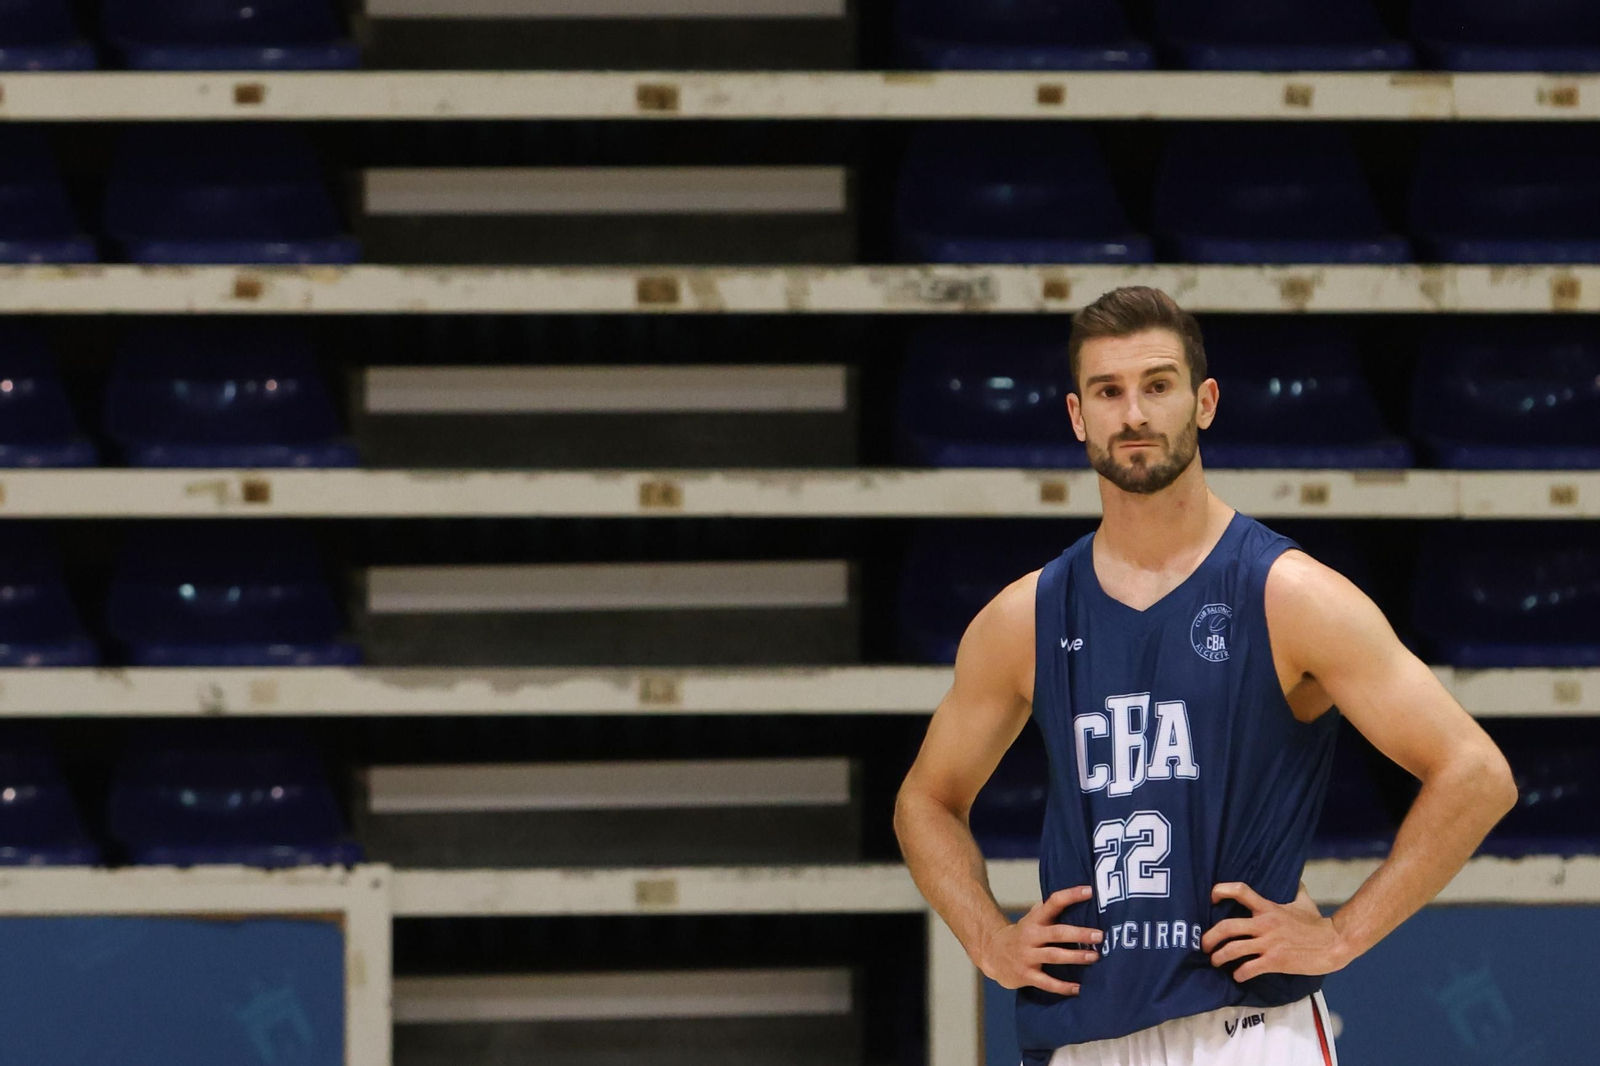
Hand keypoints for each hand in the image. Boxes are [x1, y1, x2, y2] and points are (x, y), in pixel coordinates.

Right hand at [975, 885, 1102, 995]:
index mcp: (1034, 920)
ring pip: (1054, 956)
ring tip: (1094, 956)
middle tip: (1099, 935)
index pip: (1052, 903)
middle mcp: (1031, 936)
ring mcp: (1027, 956)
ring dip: (1075, 956)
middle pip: (1057, 933)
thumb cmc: (1022, 935)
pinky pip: (1047, 983)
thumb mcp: (1032, 919)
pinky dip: (1063, 987)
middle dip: (1079, 933)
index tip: (1089, 891)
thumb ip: (1049, 910)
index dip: (1070, 895)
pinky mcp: (1026, 975)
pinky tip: (1078, 988)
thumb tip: (1076, 898)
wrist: (992, 954)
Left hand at [1201, 880, 1351, 982]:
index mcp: (1268, 907)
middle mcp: (1264, 924)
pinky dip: (1239, 973)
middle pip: (1227, 926)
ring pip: (1234, 949)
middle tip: (1204, 945)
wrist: (1334, 943)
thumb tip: (1295, 879)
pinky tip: (1238, 975)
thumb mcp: (1304, 901)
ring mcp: (1269, 943)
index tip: (1212, 898)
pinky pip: (1249, 968)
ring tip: (1216, 961)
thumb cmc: (1317, 924)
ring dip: (1220, 957)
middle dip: (1210, 937)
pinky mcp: (1275, 961)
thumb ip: (1295, 889)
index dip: (1221, 891)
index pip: (1240, 891)